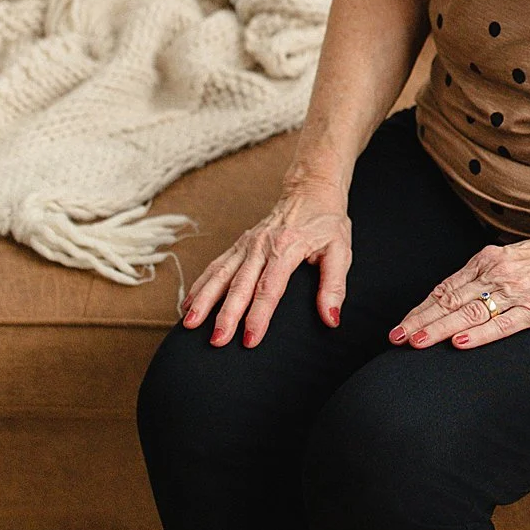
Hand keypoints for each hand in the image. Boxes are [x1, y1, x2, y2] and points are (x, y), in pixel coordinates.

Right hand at [180, 175, 350, 348]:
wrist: (310, 190)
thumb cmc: (326, 222)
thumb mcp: (340, 251)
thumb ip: (334, 286)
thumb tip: (331, 319)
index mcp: (287, 248)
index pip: (270, 288)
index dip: (259, 315)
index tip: (250, 339)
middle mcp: (261, 246)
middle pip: (240, 285)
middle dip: (226, 314)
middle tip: (217, 340)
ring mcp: (246, 244)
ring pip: (220, 274)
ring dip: (204, 300)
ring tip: (189, 324)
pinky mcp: (239, 245)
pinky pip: (215, 266)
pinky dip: (200, 285)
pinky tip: (188, 304)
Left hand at [390, 219, 529, 351]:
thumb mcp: (512, 256)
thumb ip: (486, 273)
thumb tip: (459, 293)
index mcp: (487, 260)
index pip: (445, 287)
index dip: (420, 307)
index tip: (400, 325)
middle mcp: (496, 274)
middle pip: (449, 301)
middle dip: (419, 320)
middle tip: (395, 338)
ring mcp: (515, 292)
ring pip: (468, 313)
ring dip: (439, 329)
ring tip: (416, 342)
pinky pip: (503, 324)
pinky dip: (480, 335)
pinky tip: (460, 343)